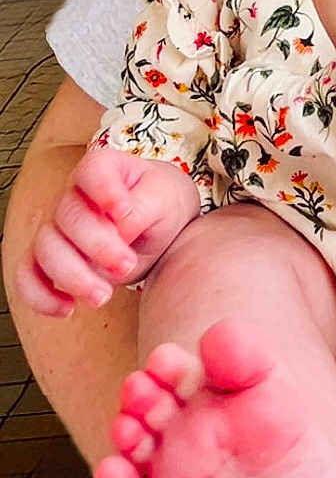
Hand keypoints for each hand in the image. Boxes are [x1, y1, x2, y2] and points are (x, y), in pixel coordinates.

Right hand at [14, 145, 198, 315]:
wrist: (159, 224)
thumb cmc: (162, 203)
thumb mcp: (165, 199)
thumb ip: (144, 207)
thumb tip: (120, 226)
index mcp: (103, 169)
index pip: (93, 170)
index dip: (104, 190)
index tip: (123, 212)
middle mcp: (73, 196)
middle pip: (69, 217)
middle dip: (97, 246)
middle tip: (127, 265)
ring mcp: (57, 227)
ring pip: (46, 249)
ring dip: (72, 276)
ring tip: (103, 296)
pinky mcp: (49, 260)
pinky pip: (27, 276)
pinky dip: (40, 296)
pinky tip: (67, 308)